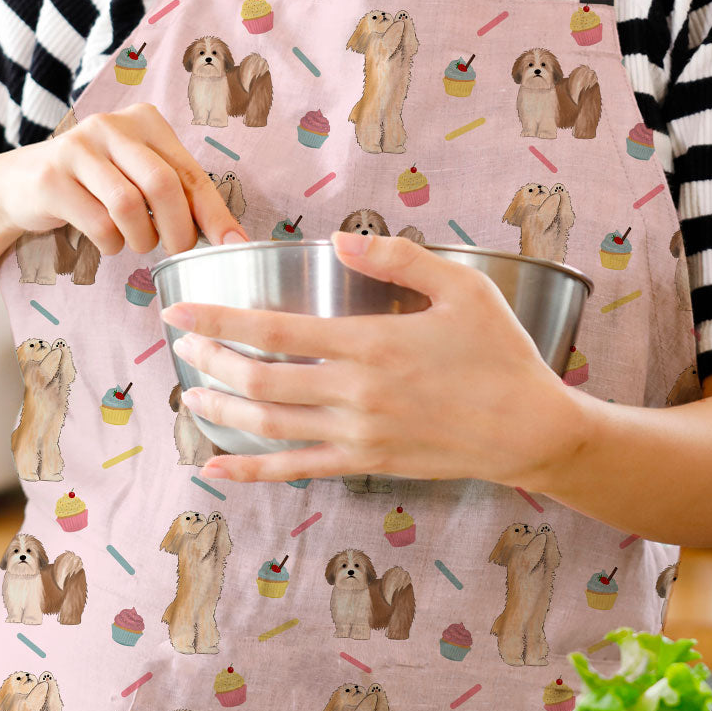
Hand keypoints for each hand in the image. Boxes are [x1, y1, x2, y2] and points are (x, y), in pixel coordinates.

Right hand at [0, 102, 248, 253]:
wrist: (20, 183)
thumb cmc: (94, 185)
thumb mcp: (137, 176)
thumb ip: (178, 194)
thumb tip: (231, 236)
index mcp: (144, 121)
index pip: (190, 172)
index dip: (214, 213)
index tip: (234, 244)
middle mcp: (111, 126)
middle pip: (163, 185)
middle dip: (178, 230)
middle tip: (177, 251)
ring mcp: (78, 148)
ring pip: (129, 206)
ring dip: (141, 239)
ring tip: (137, 244)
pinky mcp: (52, 178)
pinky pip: (98, 223)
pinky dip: (111, 244)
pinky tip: (108, 242)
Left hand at [162, 230, 573, 486]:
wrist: (532, 430)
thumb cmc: (500, 352)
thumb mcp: (463, 287)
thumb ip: (400, 257)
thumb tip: (340, 238)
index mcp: (372, 344)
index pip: (275, 331)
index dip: (219, 320)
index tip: (179, 310)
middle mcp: (356, 393)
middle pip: (260, 380)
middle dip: (211, 361)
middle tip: (180, 344)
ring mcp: (358, 436)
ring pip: (270, 426)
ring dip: (222, 411)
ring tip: (190, 395)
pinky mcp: (366, 464)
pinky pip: (296, 470)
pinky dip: (252, 471)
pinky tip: (218, 468)